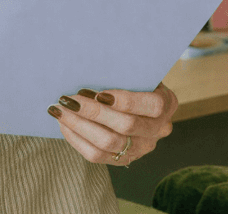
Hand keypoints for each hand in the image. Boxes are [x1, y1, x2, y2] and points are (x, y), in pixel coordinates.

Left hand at [48, 83, 176, 165]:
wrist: (138, 103)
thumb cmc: (134, 81)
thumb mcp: (139, 73)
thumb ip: (125, 74)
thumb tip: (92, 67)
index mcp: (167, 104)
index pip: (151, 106)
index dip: (125, 101)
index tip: (98, 92)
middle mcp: (158, 129)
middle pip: (125, 126)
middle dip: (93, 112)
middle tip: (69, 99)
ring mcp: (142, 148)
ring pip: (107, 143)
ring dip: (79, 126)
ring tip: (61, 110)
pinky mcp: (124, 159)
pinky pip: (97, 156)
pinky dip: (77, 139)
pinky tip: (64, 125)